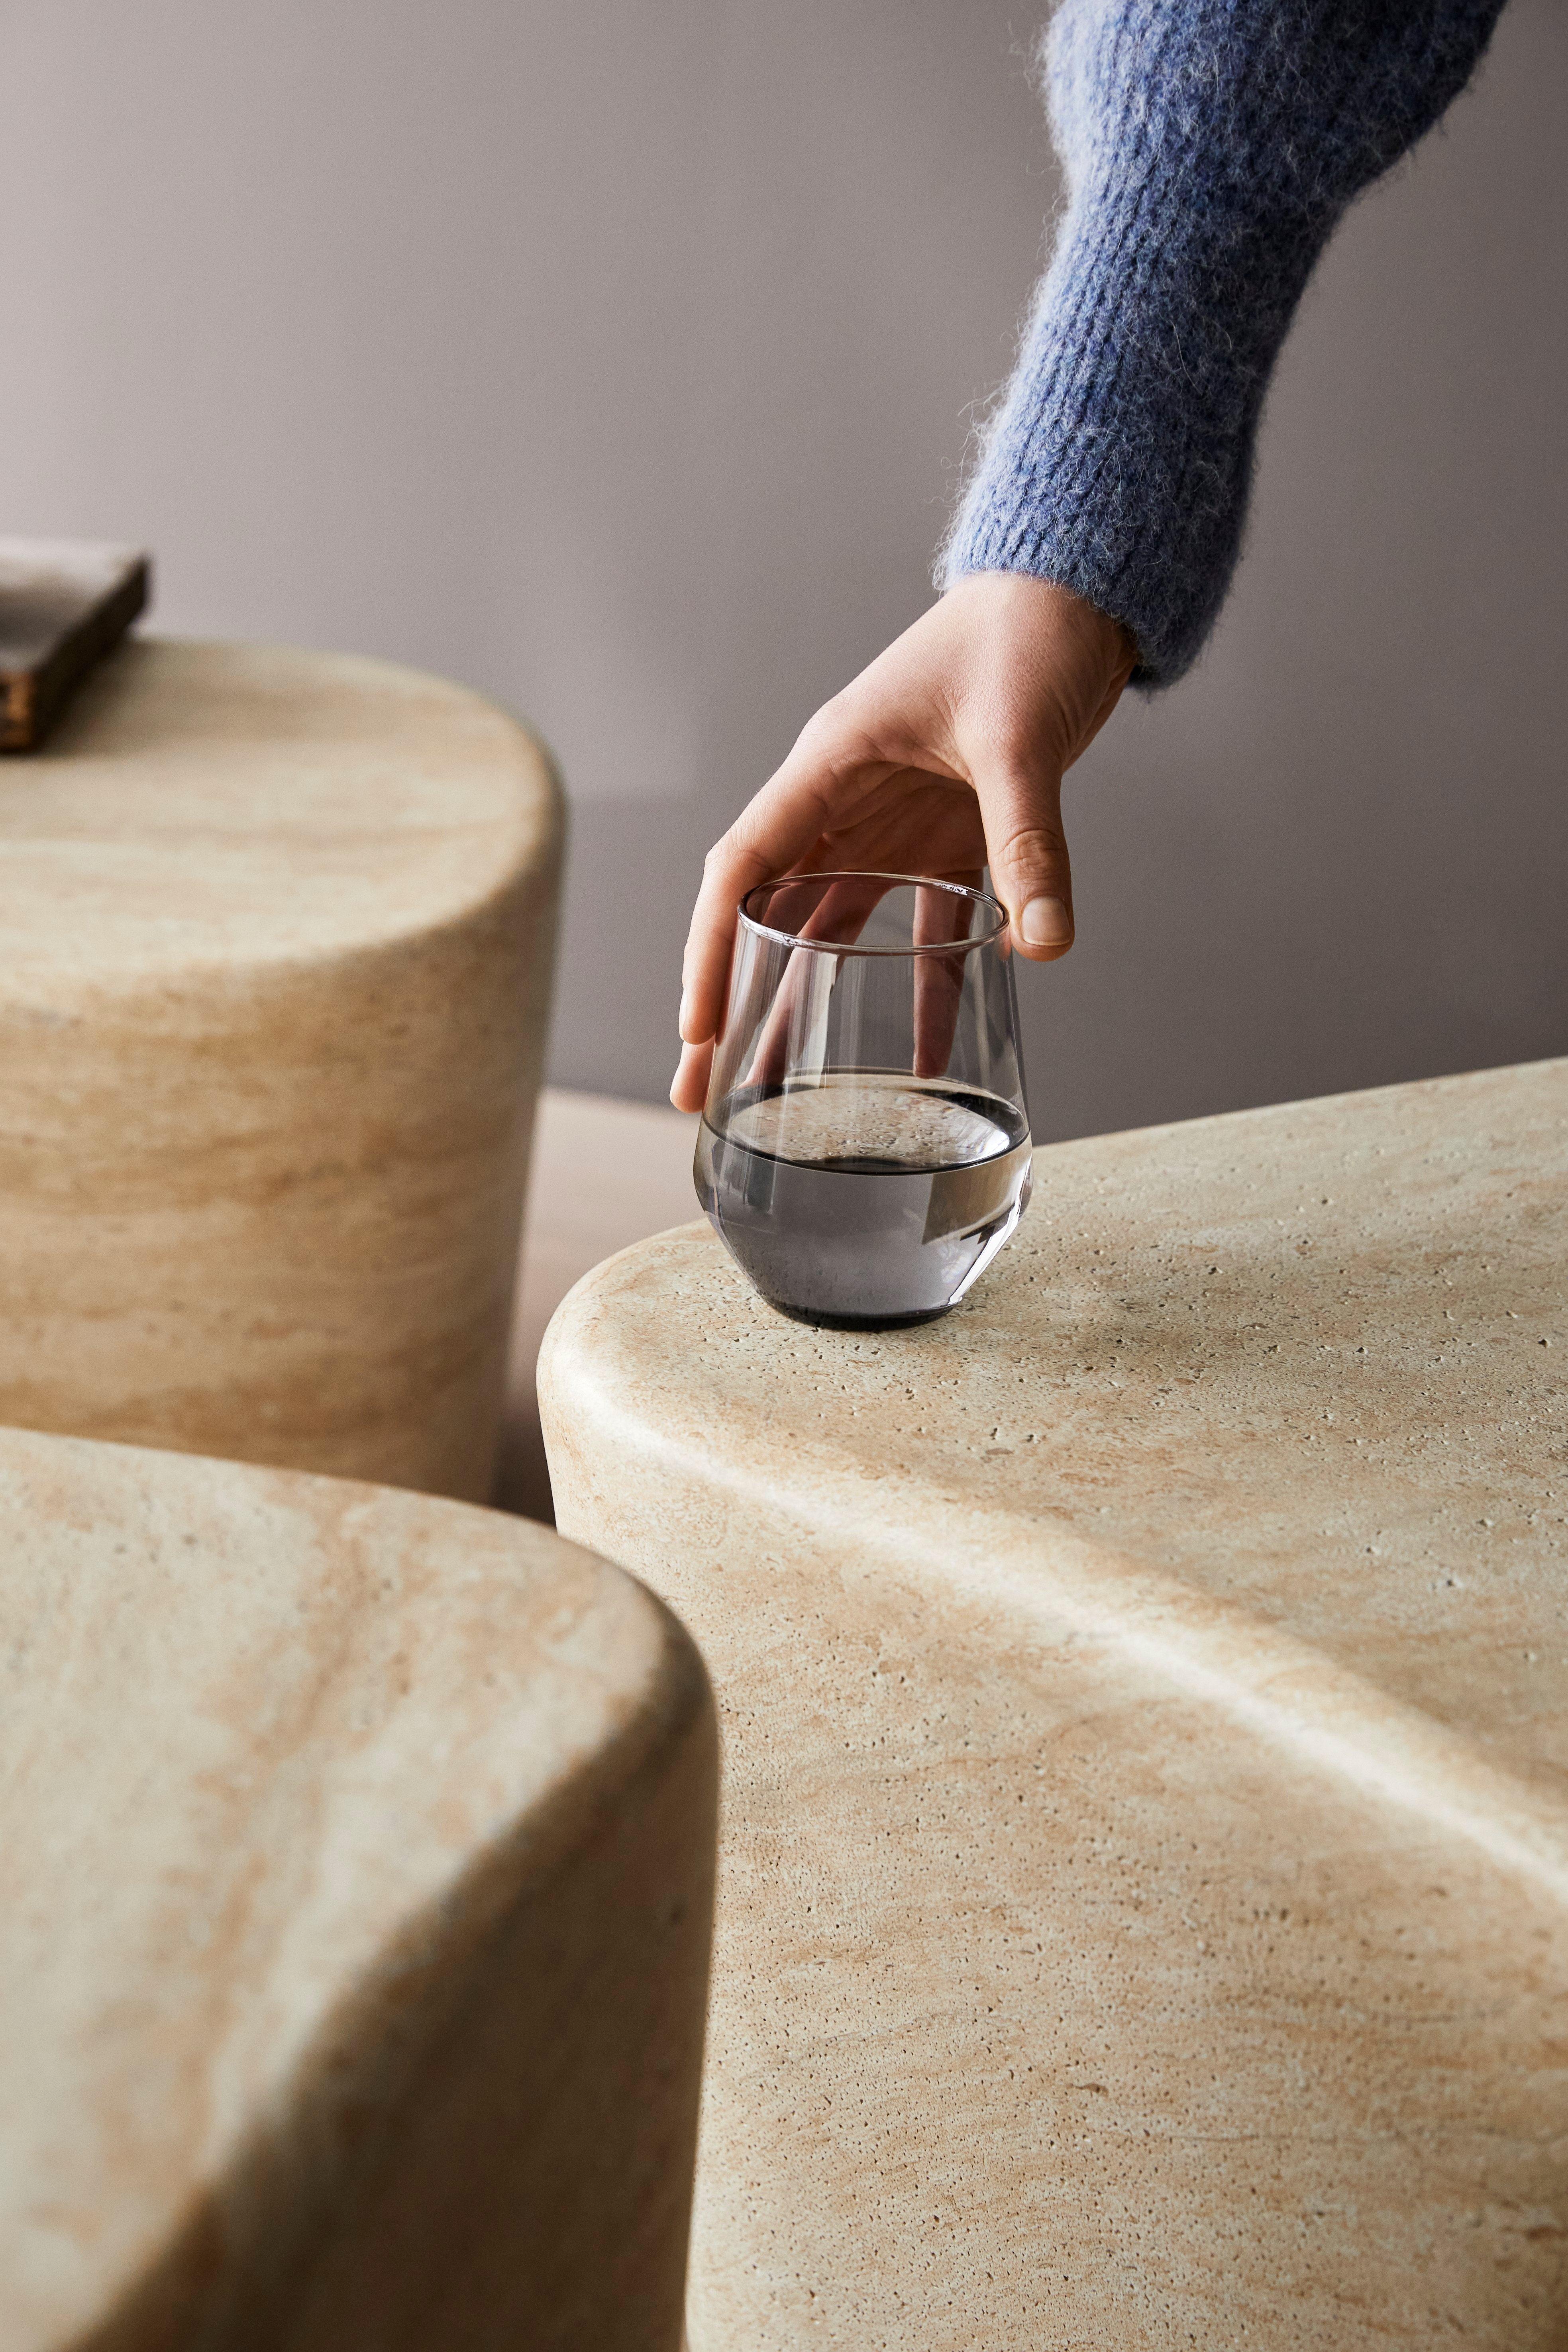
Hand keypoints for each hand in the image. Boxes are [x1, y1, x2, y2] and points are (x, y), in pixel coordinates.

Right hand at [671, 570, 1135, 1110]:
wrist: (1074, 595)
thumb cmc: (1027, 637)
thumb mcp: (1020, 739)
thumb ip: (1029, 840)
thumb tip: (1045, 944)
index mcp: (829, 767)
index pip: (742, 870)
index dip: (711, 951)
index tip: (697, 1028)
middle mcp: (845, 803)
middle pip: (766, 917)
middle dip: (731, 1003)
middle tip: (698, 1091)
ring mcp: (892, 825)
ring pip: (828, 934)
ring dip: (804, 1009)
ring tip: (774, 1095)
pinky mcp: (947, 839)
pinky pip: (924, 929)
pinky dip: (925, 989)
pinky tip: (926, 1054)